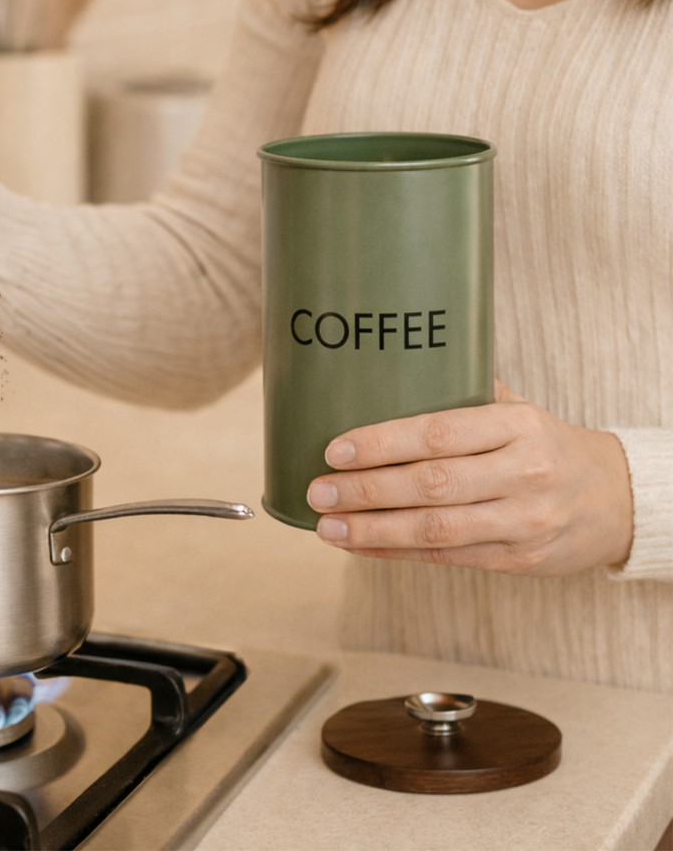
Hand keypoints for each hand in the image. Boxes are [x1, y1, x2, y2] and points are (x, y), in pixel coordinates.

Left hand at [306, 381, 633, 575]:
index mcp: (518, 426)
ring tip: (327, 524)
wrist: (614, 498)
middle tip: (317, 489)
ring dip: (372, 529)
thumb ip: (460, 395)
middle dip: (366, 489)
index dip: (383, 443)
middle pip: (431, 484)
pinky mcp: (517, 559)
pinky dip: (395, 551)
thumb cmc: (545, 445)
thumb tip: (384, 372)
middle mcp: (523, 474)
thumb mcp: (517, 409)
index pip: (440, 433)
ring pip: (435, 529)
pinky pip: (445, 557)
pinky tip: (358, 544)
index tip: (335, 448)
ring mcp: (521, 521)